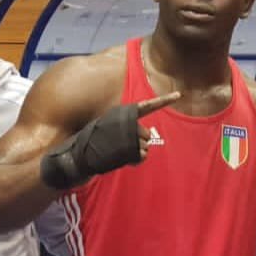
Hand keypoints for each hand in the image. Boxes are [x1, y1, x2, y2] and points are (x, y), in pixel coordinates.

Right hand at [40, 92, 177, 189]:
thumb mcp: (106, 131)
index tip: (179, 94)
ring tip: (118, 154)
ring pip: (145, 145)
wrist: (76, 156)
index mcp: (121, 114)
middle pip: (146, 134)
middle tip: (121, 148)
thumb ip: (124, 131)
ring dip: (135, 153)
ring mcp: (127, 135)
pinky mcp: (127, 148)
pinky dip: (135, 160)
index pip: (147, 106)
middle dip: (138, 143)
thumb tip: (144, 141)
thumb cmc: (89, 144)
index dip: (164, 100)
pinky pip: (142, 156)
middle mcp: (126, 122)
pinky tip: (123, 160)